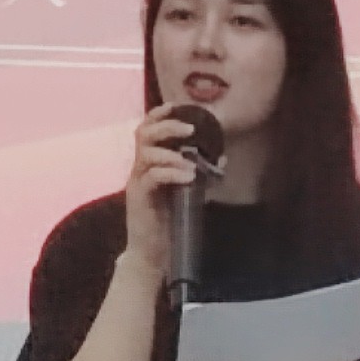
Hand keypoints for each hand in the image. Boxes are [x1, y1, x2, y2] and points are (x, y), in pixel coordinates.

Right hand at [117, 109, 204, 277]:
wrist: (150, 254)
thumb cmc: (168, 223)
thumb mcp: (187, 194)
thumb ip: (200, 176)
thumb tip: (222, 159)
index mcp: (148, 164)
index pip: (146, 130)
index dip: (158, 115)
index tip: (174, 106)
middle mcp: (139, 169)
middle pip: (142, 135)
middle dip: (166, 127)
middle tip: (188, 130)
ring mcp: (137, 183)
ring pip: (146, 155)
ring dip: (171, 154)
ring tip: (191, 163)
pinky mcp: (139, 199)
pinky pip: (152, 177)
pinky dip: (171, 173)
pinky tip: (188, 177)